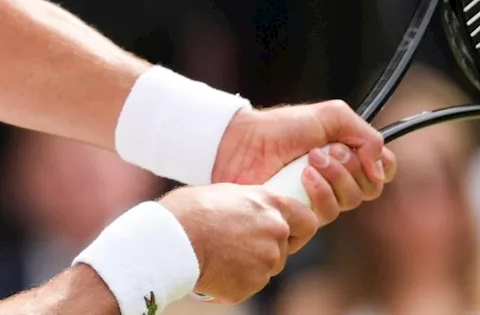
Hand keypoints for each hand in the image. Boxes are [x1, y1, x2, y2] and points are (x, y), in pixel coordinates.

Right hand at [160, 183, 316, 303]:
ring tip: (219, 255)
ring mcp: (266, 261)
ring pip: (265, 269)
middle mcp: (276, 232)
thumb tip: (253, 211)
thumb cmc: (191, 210)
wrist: (172, 239)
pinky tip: (213, 269)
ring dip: (248, 267)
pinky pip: (247, 286)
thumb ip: (251, 204)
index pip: (308, 221)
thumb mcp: (226, 193)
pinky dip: (233, 282)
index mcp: (272, 204)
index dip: (298, 229)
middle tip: (237, 246)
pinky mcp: (251, 286)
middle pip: (283, 249)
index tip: (288, 233)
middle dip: (265, 250)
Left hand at [211, 102, 396, 219]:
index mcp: (347, 156)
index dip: (381, 165)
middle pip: (370, 188)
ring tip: (309, 161)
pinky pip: (327, 215)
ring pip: (350, 202)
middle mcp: (337, 181)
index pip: (382, 170)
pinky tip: (302, 178)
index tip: (365, 154)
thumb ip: (365, 134)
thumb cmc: (280, 128)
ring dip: (334, 177)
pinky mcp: (303, 217)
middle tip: (325, 151)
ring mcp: (319, 200)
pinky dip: (319, 193)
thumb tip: (380, 164)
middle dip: (351, 166)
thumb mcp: (330, 116)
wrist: (242, 144)